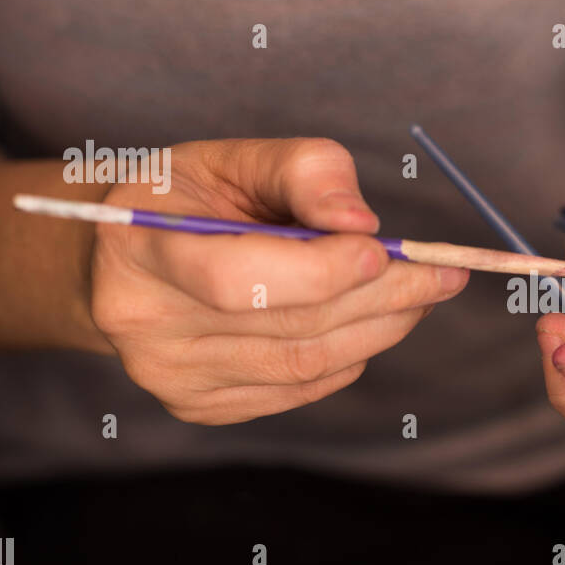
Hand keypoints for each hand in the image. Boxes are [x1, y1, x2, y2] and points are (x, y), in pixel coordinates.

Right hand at [90, 137, 467, 422]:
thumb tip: (362, 224)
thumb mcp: (234, 157)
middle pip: (289, 327)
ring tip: (423, 294)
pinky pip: (300, 388)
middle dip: (382, 299)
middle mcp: (146, 326)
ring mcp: (173, 377)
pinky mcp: (202, 407)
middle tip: (444, 275)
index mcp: (140, 249)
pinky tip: (372, 322)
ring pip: (304, 365)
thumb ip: (305, 171)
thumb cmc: (189, 199)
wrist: (120, 261)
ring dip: (380, 329)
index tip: (387, 251)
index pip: (239, 279)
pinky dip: (350, 355)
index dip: (323, 271)